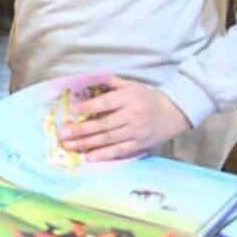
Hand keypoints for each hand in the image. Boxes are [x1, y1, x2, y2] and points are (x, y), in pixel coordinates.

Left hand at [58, 77, 192, 160]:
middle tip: (62, 133)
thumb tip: (88, 80)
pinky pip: (119, 151)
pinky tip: (89, 157)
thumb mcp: (131, 85)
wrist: (174, 112)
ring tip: (69, 146)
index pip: (105, 104)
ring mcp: (136, 132)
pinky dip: (104, 155)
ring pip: (108, 139)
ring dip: (86, 144)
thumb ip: (111, 83)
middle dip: (81, 130)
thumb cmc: (147, 97)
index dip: (87, 107)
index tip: (71, 111)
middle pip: (103, 125)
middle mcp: (131, 116)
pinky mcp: (139, 145)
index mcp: (128, 98)